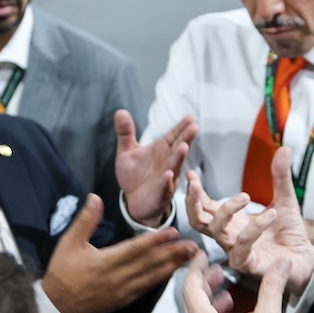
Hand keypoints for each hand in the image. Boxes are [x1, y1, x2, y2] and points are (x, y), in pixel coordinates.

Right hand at [42, 194, 197, 312]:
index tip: (173, 232)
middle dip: (173, 254)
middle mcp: (117, 278)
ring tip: (189, 258)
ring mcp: (122, 292)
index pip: (136, 249)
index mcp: (105, 262)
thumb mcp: (68, 242)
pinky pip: (146, 288)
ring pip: (152, 277)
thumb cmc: (62, 272)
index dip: (156, 241)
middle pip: (150, 264)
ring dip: (172, 267)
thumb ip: (85, 220)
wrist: (57, 306)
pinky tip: (171, 272)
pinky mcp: (123, 300)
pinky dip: (160, 279)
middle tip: (193, 246)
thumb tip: (95, 197)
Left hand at [115, 110, 197, 226]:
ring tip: (184, 147)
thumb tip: (119, 111)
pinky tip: (168, 174)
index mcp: (161, 150)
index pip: (173, 136)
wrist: (133, 201)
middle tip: (194, 127)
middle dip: (186, 138)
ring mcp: (166, 179)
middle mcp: (167, 163)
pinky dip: (166, 182)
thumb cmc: (134, 174)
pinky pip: (164, 188)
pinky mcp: (160, 195)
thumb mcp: (127, 151)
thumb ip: (126, 132)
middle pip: (178, 149)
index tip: (190, 118)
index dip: (181, 127)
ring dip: (179, 158)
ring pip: (174, 167)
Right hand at [187, 147, 313, 294]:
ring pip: (216, 230)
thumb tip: (283, 149)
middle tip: (195, 183)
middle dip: (192, 201)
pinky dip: (255, 228)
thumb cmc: (289, 233)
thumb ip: (280, 177)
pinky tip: (271, 215)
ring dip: (228, 210)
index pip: (204, 206)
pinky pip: (242, 245)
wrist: (305, 259)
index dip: (195, 191)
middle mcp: (229, 235)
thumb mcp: (285, 200)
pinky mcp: (248, 263)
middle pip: (197, 221)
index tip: (191, 174)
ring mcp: (236, 250)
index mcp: (232, 221)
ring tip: (246, 195)